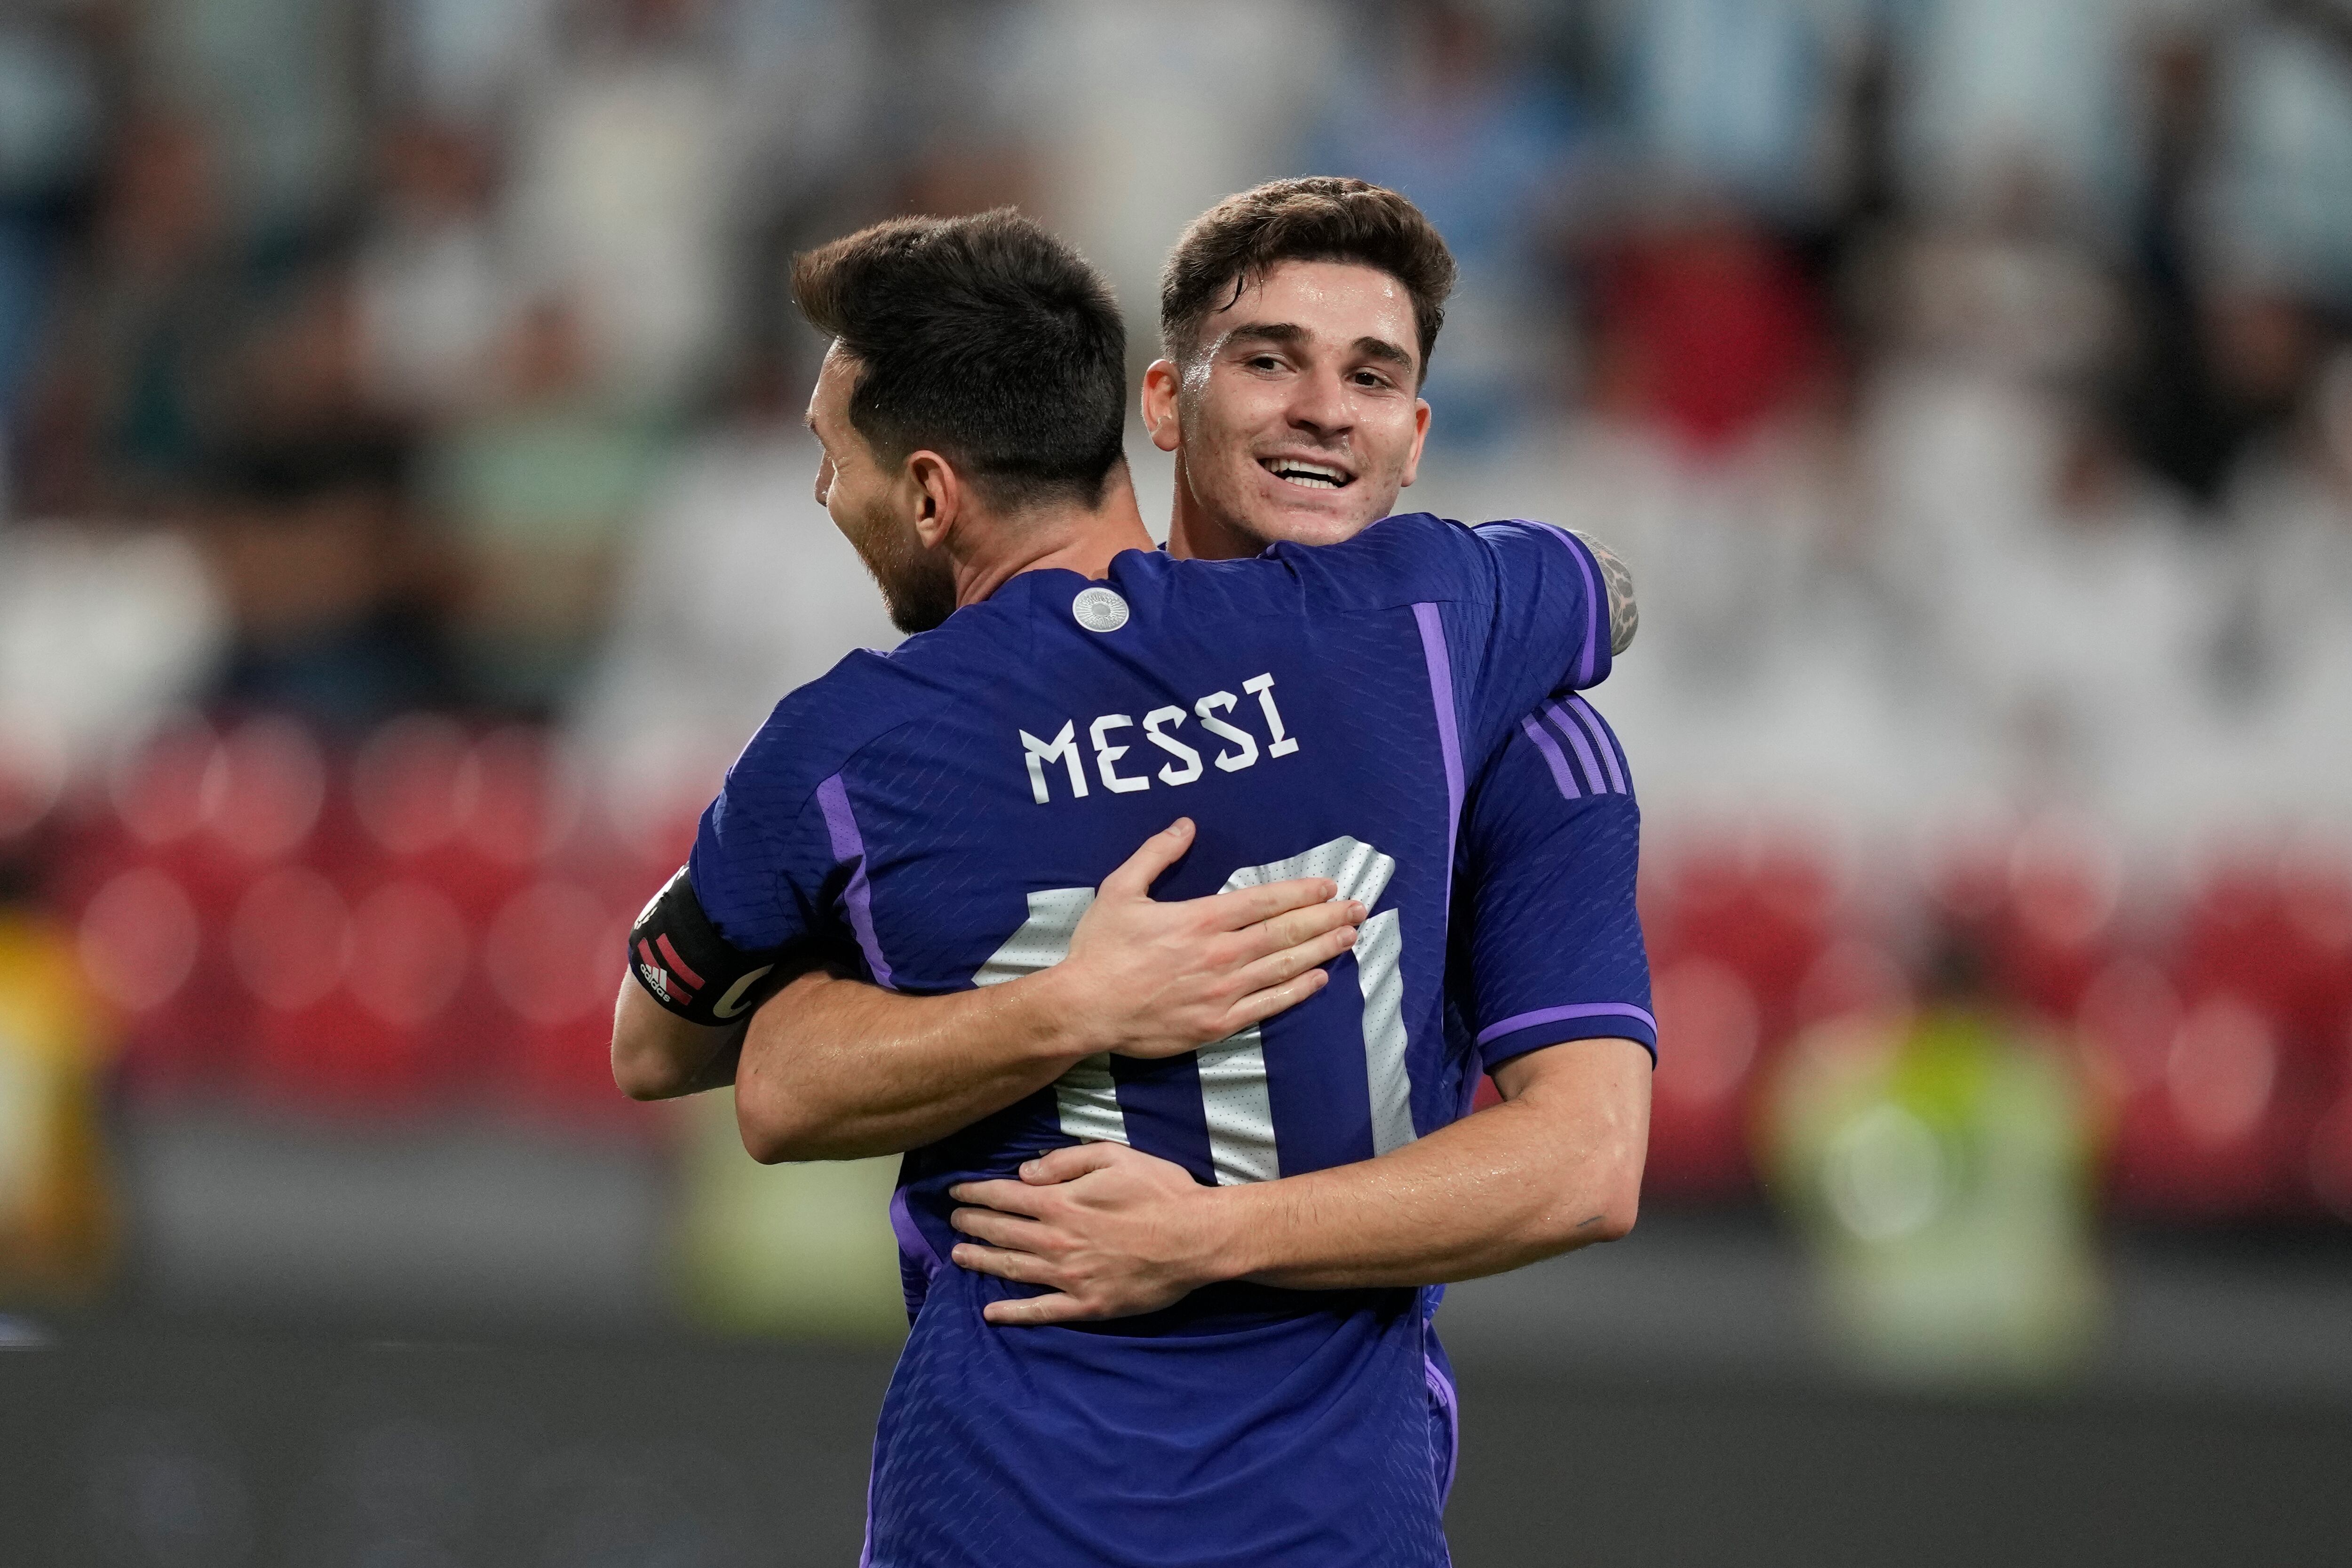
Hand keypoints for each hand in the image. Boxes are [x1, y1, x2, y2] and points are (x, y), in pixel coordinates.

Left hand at [948, 1142, 1232, 1324]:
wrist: (1197, 1239)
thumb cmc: (1161, 1191)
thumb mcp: (1115, 1156)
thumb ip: (1065, 1161)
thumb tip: (1024, 1173)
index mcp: (1062, 1202)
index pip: (1004, 1197)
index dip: (976, 1193)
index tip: (955, 1192)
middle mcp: (1057, 1241)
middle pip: (1002, 1232)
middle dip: (972, 1224)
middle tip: (952, 1220)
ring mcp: (1069, 1277)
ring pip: (1013, 1269)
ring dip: (982, 1261)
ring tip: (958, 1255)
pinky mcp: (1087, 1305)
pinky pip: (1041, 1311)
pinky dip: (1013, 1313)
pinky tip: (991, 1312)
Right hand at [1043, 818, 1361, 1059]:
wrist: (1084, 1008)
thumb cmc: (1100, 948)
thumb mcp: (1120, 889)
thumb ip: (1155, 854)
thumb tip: (1186, 826)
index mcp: (1200, 919)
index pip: (1265, 901)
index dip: (1301, 892)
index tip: (1328, 886)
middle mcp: (1220, 953)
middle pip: (1286, 932)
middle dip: (1326, 918)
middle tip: (1358, 908)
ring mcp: (1223, 991)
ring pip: (1284, 966)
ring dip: (1322, 950)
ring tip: (1351, 936)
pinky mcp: (1218, 1023)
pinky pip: (1269, 1005)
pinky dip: (1298, 990)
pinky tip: (1321, 979)